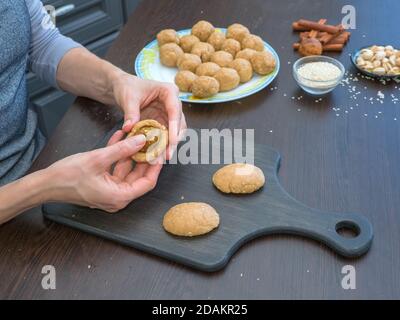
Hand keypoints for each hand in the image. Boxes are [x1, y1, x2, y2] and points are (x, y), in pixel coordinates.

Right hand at [46, 131, 161, 212]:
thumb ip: (122, 150)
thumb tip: (140, 140)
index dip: (155, 166)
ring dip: (130, 154)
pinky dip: (118, 156)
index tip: (160, 152)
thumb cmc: (67, 177)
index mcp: (119, 196)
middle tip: (151, 142)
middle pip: (138, 176)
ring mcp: (110, 192)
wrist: (45, 185)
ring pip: (127, 171)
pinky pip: (115, 170)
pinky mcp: (103, 185)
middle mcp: (117, 197)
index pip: (147, 183)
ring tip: (135, 136)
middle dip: (144, 158)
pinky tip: (119, 139)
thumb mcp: (98, 159)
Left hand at [111, 74, 186, 158]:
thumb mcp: (128, 98)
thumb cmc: (128, 87)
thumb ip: (130, 113)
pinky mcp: (164, 123)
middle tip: (167, 155)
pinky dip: (162, 146)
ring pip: (175, 133)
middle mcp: (174, 103)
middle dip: (174, 141)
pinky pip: (166, 136)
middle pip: (179, 124)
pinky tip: (156, 155)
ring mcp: (169, 114)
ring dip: (169, 146)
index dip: (175, 127)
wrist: (123, 88)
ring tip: (161, 159)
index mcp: (169, 92)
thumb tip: (129, 128)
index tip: (173, 141)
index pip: (175, 110)